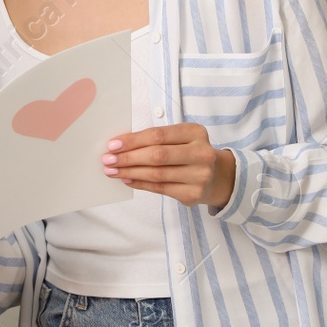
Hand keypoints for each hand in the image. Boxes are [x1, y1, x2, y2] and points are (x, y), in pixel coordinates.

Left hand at [102, 124, 236, 208]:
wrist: (218, 176)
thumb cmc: (190, 152)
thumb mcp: (181, 138)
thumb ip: (157, 139)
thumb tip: (120, 145)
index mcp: (195, 132)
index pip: (159, 135)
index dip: (133, 140)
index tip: (113, 144)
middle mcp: (201, 153)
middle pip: (157, 155)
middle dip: (128, 157)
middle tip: (108, 159)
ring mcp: (199, 176)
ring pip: (156, 174)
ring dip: (130, 172)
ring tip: (112, 170)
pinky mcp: (192, 194)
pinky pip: (159, 188)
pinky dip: (140, 183)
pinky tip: (127, 179)